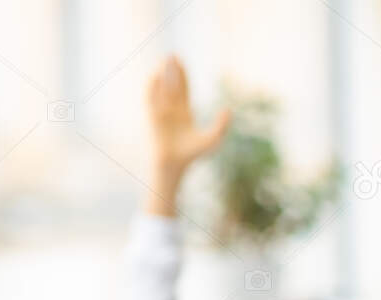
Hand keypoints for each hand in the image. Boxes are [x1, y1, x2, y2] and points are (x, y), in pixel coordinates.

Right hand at [145, 55, 229, 215]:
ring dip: (163, 74)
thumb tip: (229, 109)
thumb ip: (222, 125)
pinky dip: (153, 86)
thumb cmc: (193, 154)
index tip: (181, 62)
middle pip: (172, 85)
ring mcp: (162, 112)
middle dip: (172, 70)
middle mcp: (172, 110)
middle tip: (172, 54)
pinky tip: (156, 76)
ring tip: (165, 61)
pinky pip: (151, 98)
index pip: (183, 90)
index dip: (183, 76)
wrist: (175, 163)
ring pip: (162, 89)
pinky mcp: (153, 116)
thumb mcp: (213, 138)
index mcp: (185, 114)